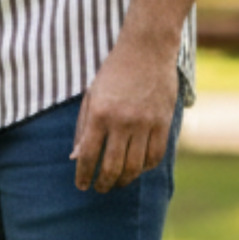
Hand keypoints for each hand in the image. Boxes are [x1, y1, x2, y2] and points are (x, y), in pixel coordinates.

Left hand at [72, 43, 178, 192]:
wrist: (146, 50)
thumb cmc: (114, 73)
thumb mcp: (91, 96)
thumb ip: (83, 127)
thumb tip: (75, 157)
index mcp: (99, 114)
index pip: (88, 155)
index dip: (83, 175)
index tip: (81, 186)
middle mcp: (122, 121)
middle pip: (112, 167)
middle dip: (104, 183)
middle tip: (99, 189)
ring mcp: (145, 123)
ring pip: (135, 166)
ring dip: (124, 179)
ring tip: (117, 182)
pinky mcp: (163, 122)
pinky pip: (156, 155)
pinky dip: (146, 167)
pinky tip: (138, 168)